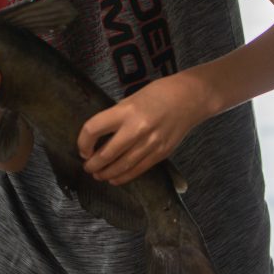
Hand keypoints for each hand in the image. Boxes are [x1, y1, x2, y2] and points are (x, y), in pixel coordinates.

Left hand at [77, 73, 210, 185]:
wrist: (190, 98)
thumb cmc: (159, 94)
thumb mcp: (131, 99)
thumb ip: (116, 117)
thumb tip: (98, 136)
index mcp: (126, 111)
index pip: (94, 129)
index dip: (83, 142)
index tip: (82, 148)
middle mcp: (137, 128)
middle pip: (106, 153)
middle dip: (93, 164)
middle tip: (87, 167)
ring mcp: (151, 143)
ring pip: (122, 166)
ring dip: (106, 173)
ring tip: (98, 175)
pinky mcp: (161, 153)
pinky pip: (138, 169)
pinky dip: (124, 176)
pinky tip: (115, 178)